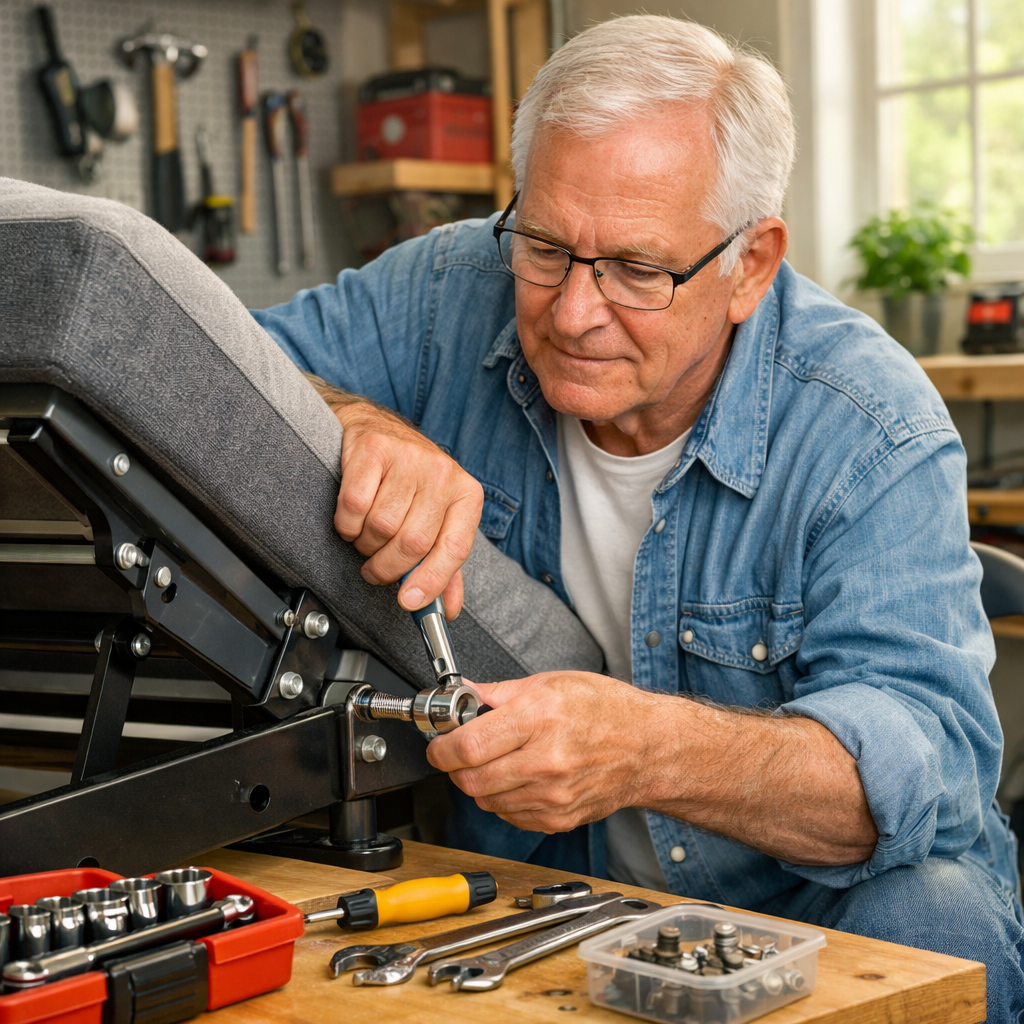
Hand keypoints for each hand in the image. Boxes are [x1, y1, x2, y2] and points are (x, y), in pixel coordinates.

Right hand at [323, 390, 482, 614]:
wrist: (377, 429)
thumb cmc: (409, 482)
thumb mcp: (437, 520)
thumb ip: (444, 566)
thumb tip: (446, 610)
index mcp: (466, 495)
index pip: (454, 548)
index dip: (431, 581)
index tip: (408, 602)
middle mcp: (442, 473)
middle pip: (413, 542)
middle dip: (386, 568)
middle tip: (375, 569)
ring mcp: (409, 457)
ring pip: (381, 527)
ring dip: (364, 544)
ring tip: (365, 536)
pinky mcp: (374, 449)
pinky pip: (354, 505)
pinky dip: (346, 523)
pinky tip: (350, 518)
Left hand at [428, 672, 662, 831]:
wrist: (649, 748)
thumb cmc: (607, 710)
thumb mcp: (552, 683)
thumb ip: (499, 693)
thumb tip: (463, 696)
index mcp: (540, 718)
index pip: (469, 746)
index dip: (443, 748)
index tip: (440, 743)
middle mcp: (546, 760)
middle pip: (471, 780)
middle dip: (456, 767)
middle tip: (461, 752)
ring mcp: (553, 795)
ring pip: (486, 801)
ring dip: (480, 783)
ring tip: (498, 760)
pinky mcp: (558, 818)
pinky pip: (509, 815)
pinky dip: (504, 799)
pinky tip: (520, 777)